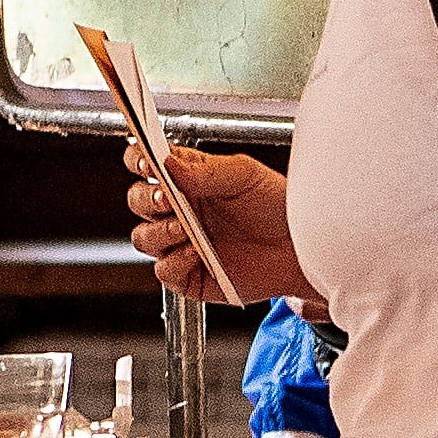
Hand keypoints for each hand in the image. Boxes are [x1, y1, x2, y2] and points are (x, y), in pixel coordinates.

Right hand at [122, 140, 307, 306]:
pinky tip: (196, 254)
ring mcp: (180, 244)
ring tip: (183, 228)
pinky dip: (175, 261)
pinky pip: (165, 271)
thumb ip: (206, 170)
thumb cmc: (276, 207)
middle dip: (146, 199)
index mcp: (186, 179)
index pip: (145, 165)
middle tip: (165, 198)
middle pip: (138, 201)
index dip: (137, 162)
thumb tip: (169, 165)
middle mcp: (179, 211)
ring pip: (143, 238)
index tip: (145, 163)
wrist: (299, 248)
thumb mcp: (244, 175)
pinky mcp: (189, 275)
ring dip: (158, 232)